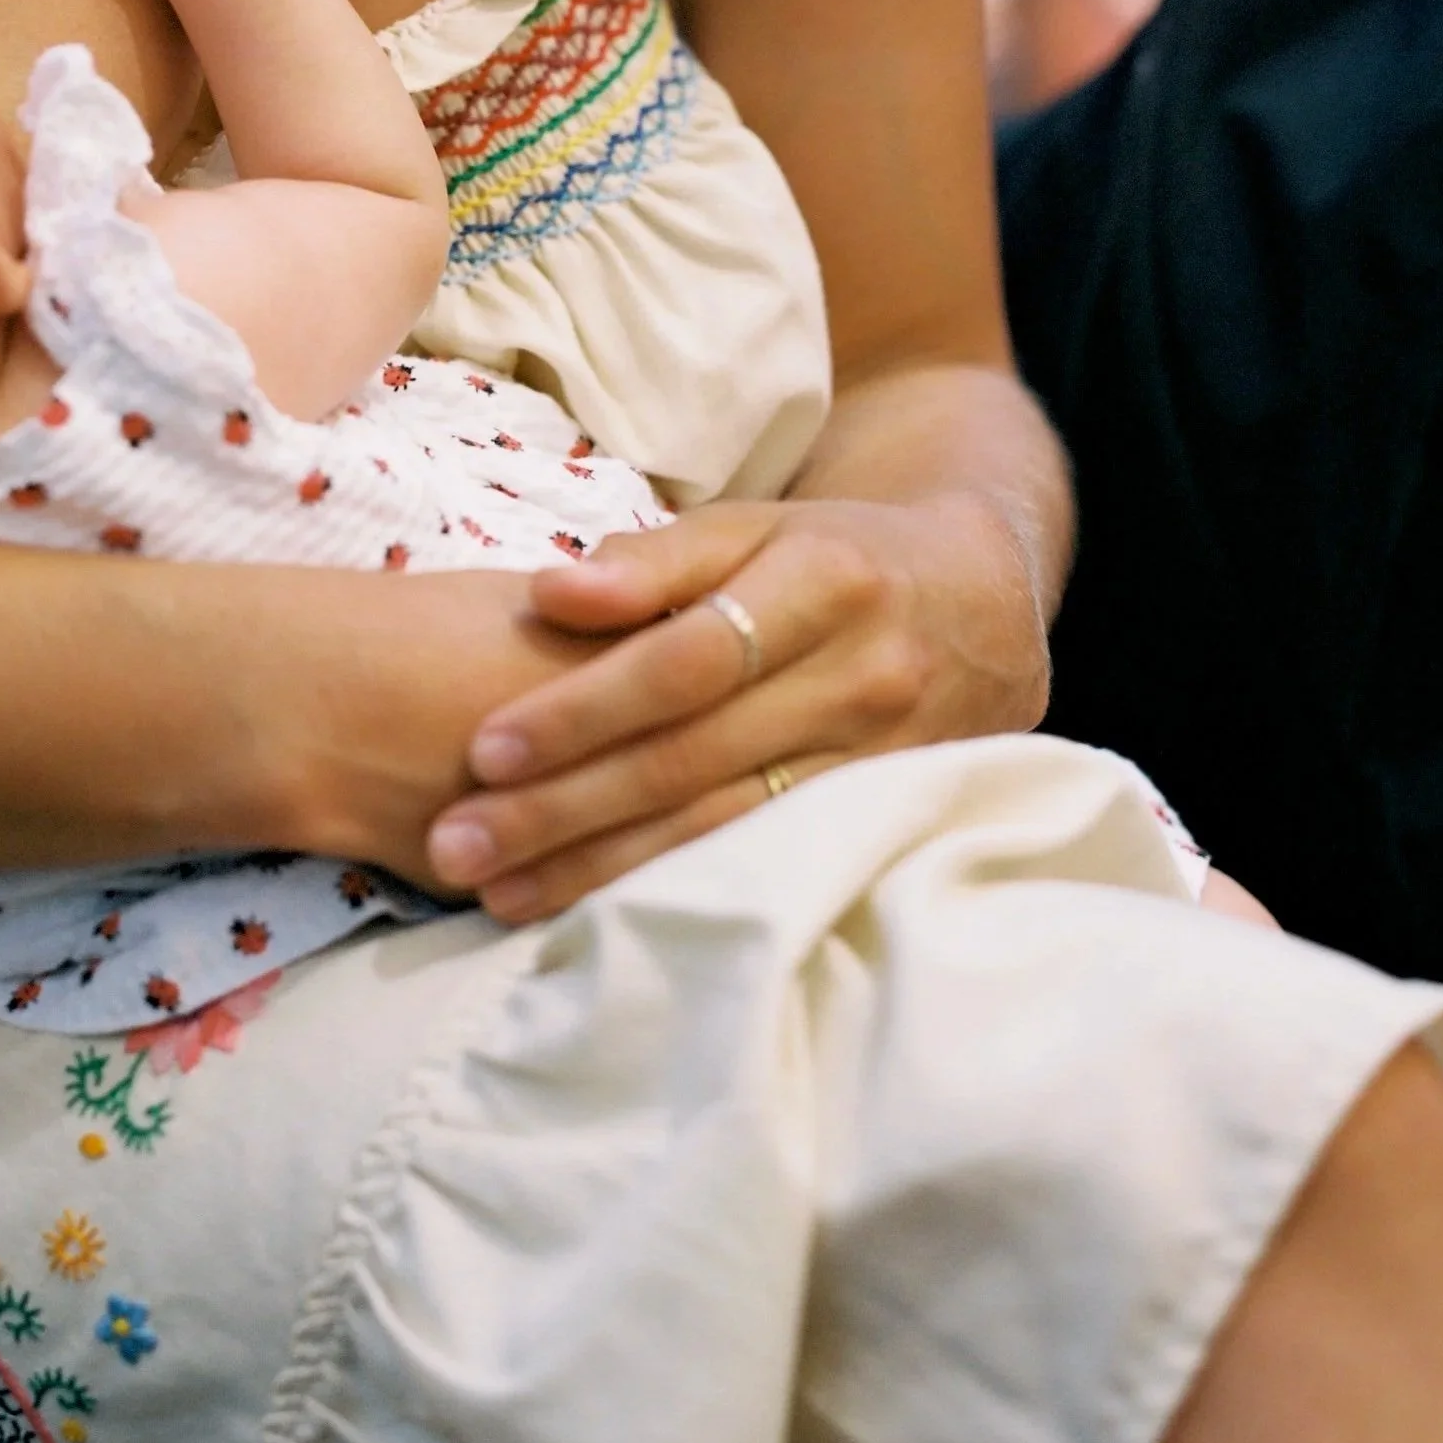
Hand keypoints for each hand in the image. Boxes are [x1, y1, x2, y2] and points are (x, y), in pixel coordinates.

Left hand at [422, 489, 1051, 920]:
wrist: (985, 604)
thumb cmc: (834, 554)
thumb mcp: (760, 526)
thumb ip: (656, 557)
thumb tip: (551, 591)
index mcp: (824, 583)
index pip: (686, 659)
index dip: (585, 708)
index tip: (486, 749)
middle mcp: (861, 678)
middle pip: (694, 758)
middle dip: (566, 809)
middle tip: (457, 845)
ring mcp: (884, 762)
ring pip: (728, 830)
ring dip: (606, 871)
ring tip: (501, 895)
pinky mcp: (887, 820)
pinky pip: (768, 865)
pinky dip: (677, 892)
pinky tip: (599, 916)